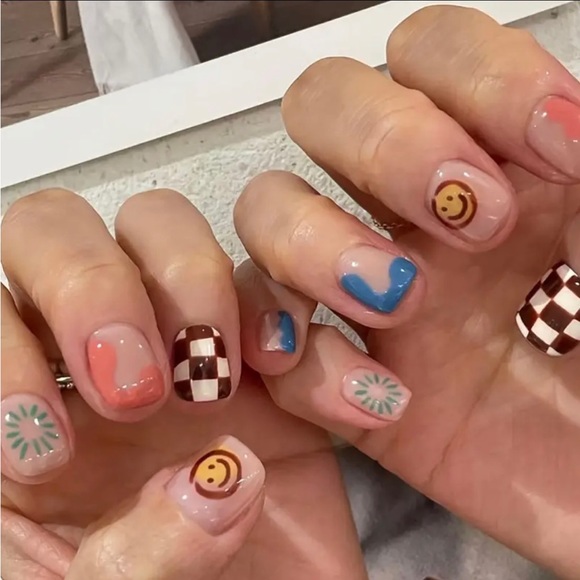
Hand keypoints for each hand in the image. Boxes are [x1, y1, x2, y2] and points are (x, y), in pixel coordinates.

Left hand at [1, 190, 363, 578]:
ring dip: (191, 280)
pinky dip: (298, 323)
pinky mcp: (273, 363)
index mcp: (24, 417)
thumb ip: (126, 562)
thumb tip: (208, 485)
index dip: (0, 353)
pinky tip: (318, 397)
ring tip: (217, 382)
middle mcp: (97, 362)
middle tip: (141, 387)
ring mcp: (189, 348)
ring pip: (163, 227)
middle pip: (58, 232)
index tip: (51, 449)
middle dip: (92, 285)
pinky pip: (279, 289)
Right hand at [232, 7, 579, 577]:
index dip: (475, 75)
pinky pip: (273, 352)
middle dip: (380, 141)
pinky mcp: (344, 384)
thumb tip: (555, 113)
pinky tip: (380, 402)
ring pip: (266, 214)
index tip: (558, 147)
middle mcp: (410, 215)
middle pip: (321, 106)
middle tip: (468, 215)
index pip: (429, 50)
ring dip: (313, 245)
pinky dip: (303, 366)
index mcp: (489, 164)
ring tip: (398, 302)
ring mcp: (367, 296)